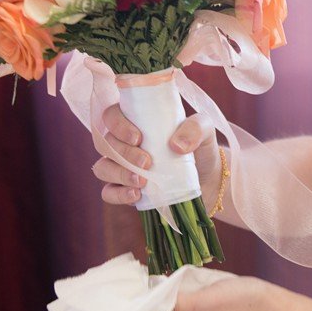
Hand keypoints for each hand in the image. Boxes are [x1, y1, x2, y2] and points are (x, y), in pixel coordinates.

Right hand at [92, 104, 213, 206]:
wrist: (209, 178)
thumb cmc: (199, 147)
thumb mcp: (205, 131)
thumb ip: (195, 129)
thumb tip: (176, 145)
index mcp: (136, 122)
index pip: (111, 115)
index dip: (117, 124)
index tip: (137, 137)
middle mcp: (123, 143)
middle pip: (106, 144)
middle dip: (123, 153)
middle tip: (147, 161)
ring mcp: (122, 167)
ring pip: (102, 168)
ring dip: (119, 173)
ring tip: (142, 181)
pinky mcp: (126, 190)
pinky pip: (109, 193)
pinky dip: (119, 194)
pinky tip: (136, 194)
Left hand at [151, 275, 288, 310]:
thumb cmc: (247, 306)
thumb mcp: (206, 301)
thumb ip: (174, 303)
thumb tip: (145, 300)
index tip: (127, 291)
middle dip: (149, 306)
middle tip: (141, 281)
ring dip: (166, 302)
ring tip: (159, 280)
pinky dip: (181, 301)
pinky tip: (182, 286)